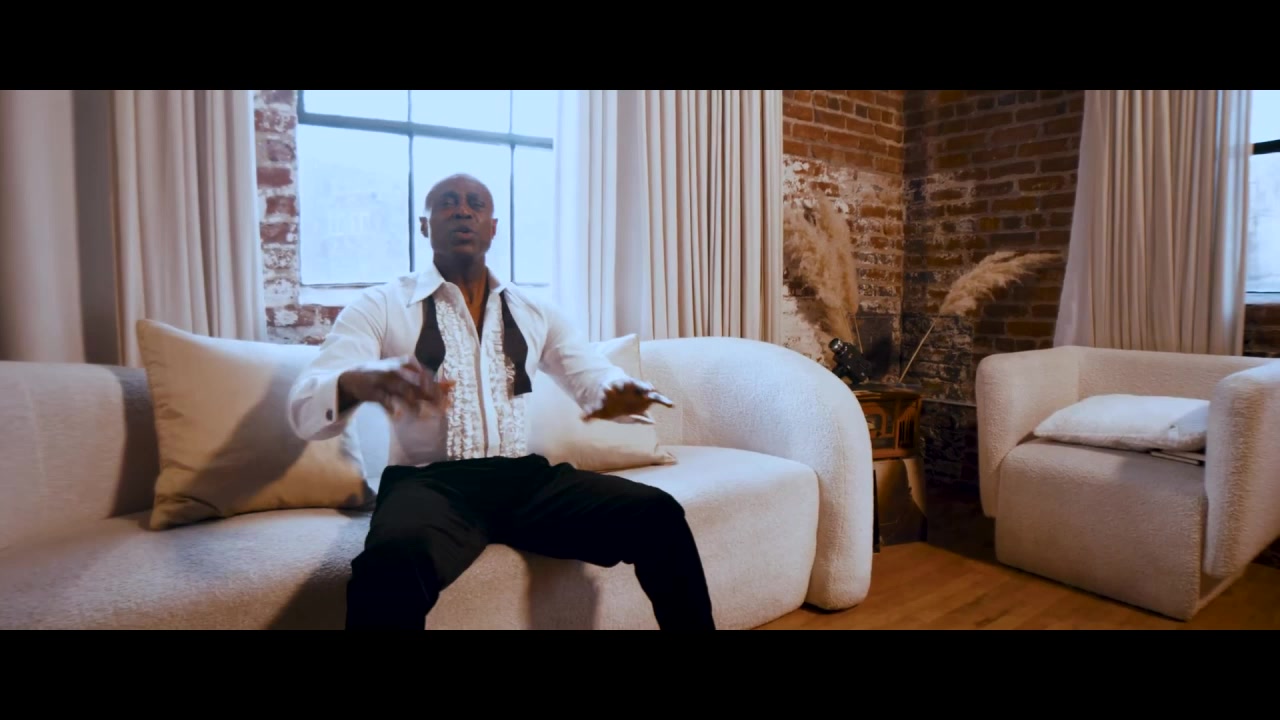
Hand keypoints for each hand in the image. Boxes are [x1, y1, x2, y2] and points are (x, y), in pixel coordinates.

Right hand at [338, 356, 455, 417]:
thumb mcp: (406, 375)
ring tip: (421, 414)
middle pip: (418, 382)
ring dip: (413, 403)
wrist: (353, 377)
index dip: (438, 388)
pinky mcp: (372, 389)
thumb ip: (428, 381)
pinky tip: (398, 415)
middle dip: (430, 396)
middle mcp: (397, 369)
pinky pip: (385, 399)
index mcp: (406, 364)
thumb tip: (453, 384)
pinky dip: (392, 407)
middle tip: (438, 410)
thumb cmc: (385, 377)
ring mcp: (384, 378)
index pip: (427, 375)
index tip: (447, 401)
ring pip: (403, 390)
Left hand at [584, 380, 673, 423]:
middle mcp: (630, 388)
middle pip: (633, 384)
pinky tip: (672, 406)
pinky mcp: (648, 398)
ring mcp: (640, 392)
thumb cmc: (608, 405)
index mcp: (616, 388)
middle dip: (639, 385)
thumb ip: (592, 413)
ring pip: (648, 389)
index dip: (612, 387)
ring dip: (653, 391)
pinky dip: (665, 401)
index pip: (614, 385)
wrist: (618, 400)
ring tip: (658, 394)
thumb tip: (581, 418)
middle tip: (645, 386)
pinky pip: (658, 398)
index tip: (609, 387)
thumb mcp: (600, 410)